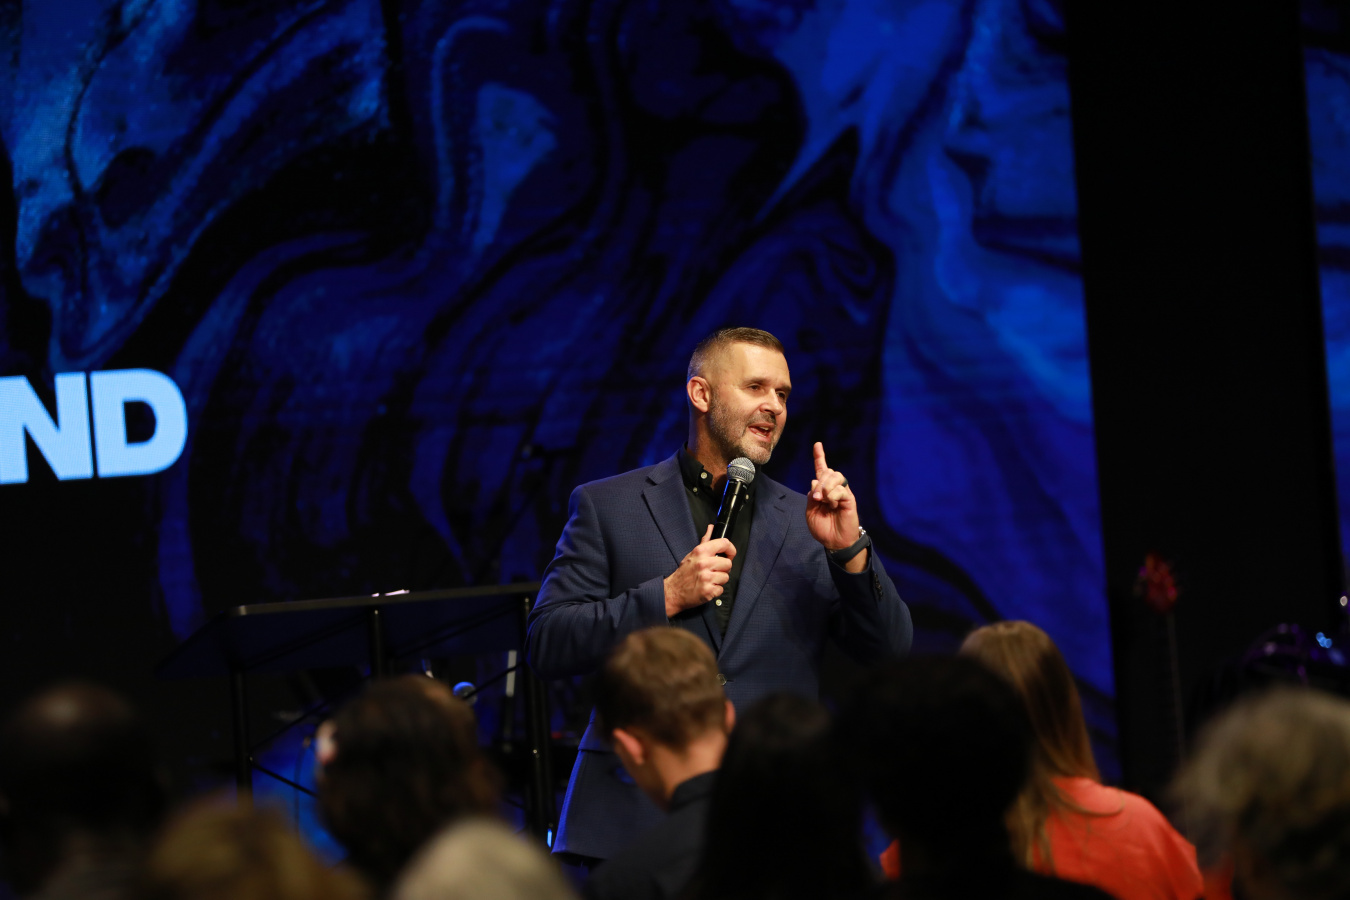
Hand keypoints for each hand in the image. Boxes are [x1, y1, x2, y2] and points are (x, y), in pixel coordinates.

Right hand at [664, 524, 736, 616]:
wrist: (673, 591)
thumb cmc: (684, 573)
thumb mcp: (692, 554)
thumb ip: (705, 541)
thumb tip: (711, 528)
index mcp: (701, 552)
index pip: (724, 543)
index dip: (731, 549)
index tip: (730, 554)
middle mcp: (704, 563)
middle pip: (728, 563)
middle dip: (723, 568)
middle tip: (713, 570)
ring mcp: (706, 578)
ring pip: (726, 577)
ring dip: (719, 580)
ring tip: (708, 580)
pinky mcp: (708, 591)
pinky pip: (721, 589)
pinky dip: (715, 590)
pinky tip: (706, 587)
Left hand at [806, 442, 861, 559]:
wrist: (834, 542)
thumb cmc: (823, 528)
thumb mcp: (810, 511)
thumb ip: (811, 496)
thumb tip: (816, 481)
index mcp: (823, 490)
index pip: (822, 469)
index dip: (819, 457)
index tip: (817, 444)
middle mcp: (833, 489)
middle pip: (828, 471)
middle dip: (820, 481)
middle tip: (817, 497)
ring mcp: (842, 493)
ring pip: (836, 476)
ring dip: (826, 486)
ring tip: (823, 500)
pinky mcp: (849, 499)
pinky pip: (841, 490)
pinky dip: (833, 495)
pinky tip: (832, 504)